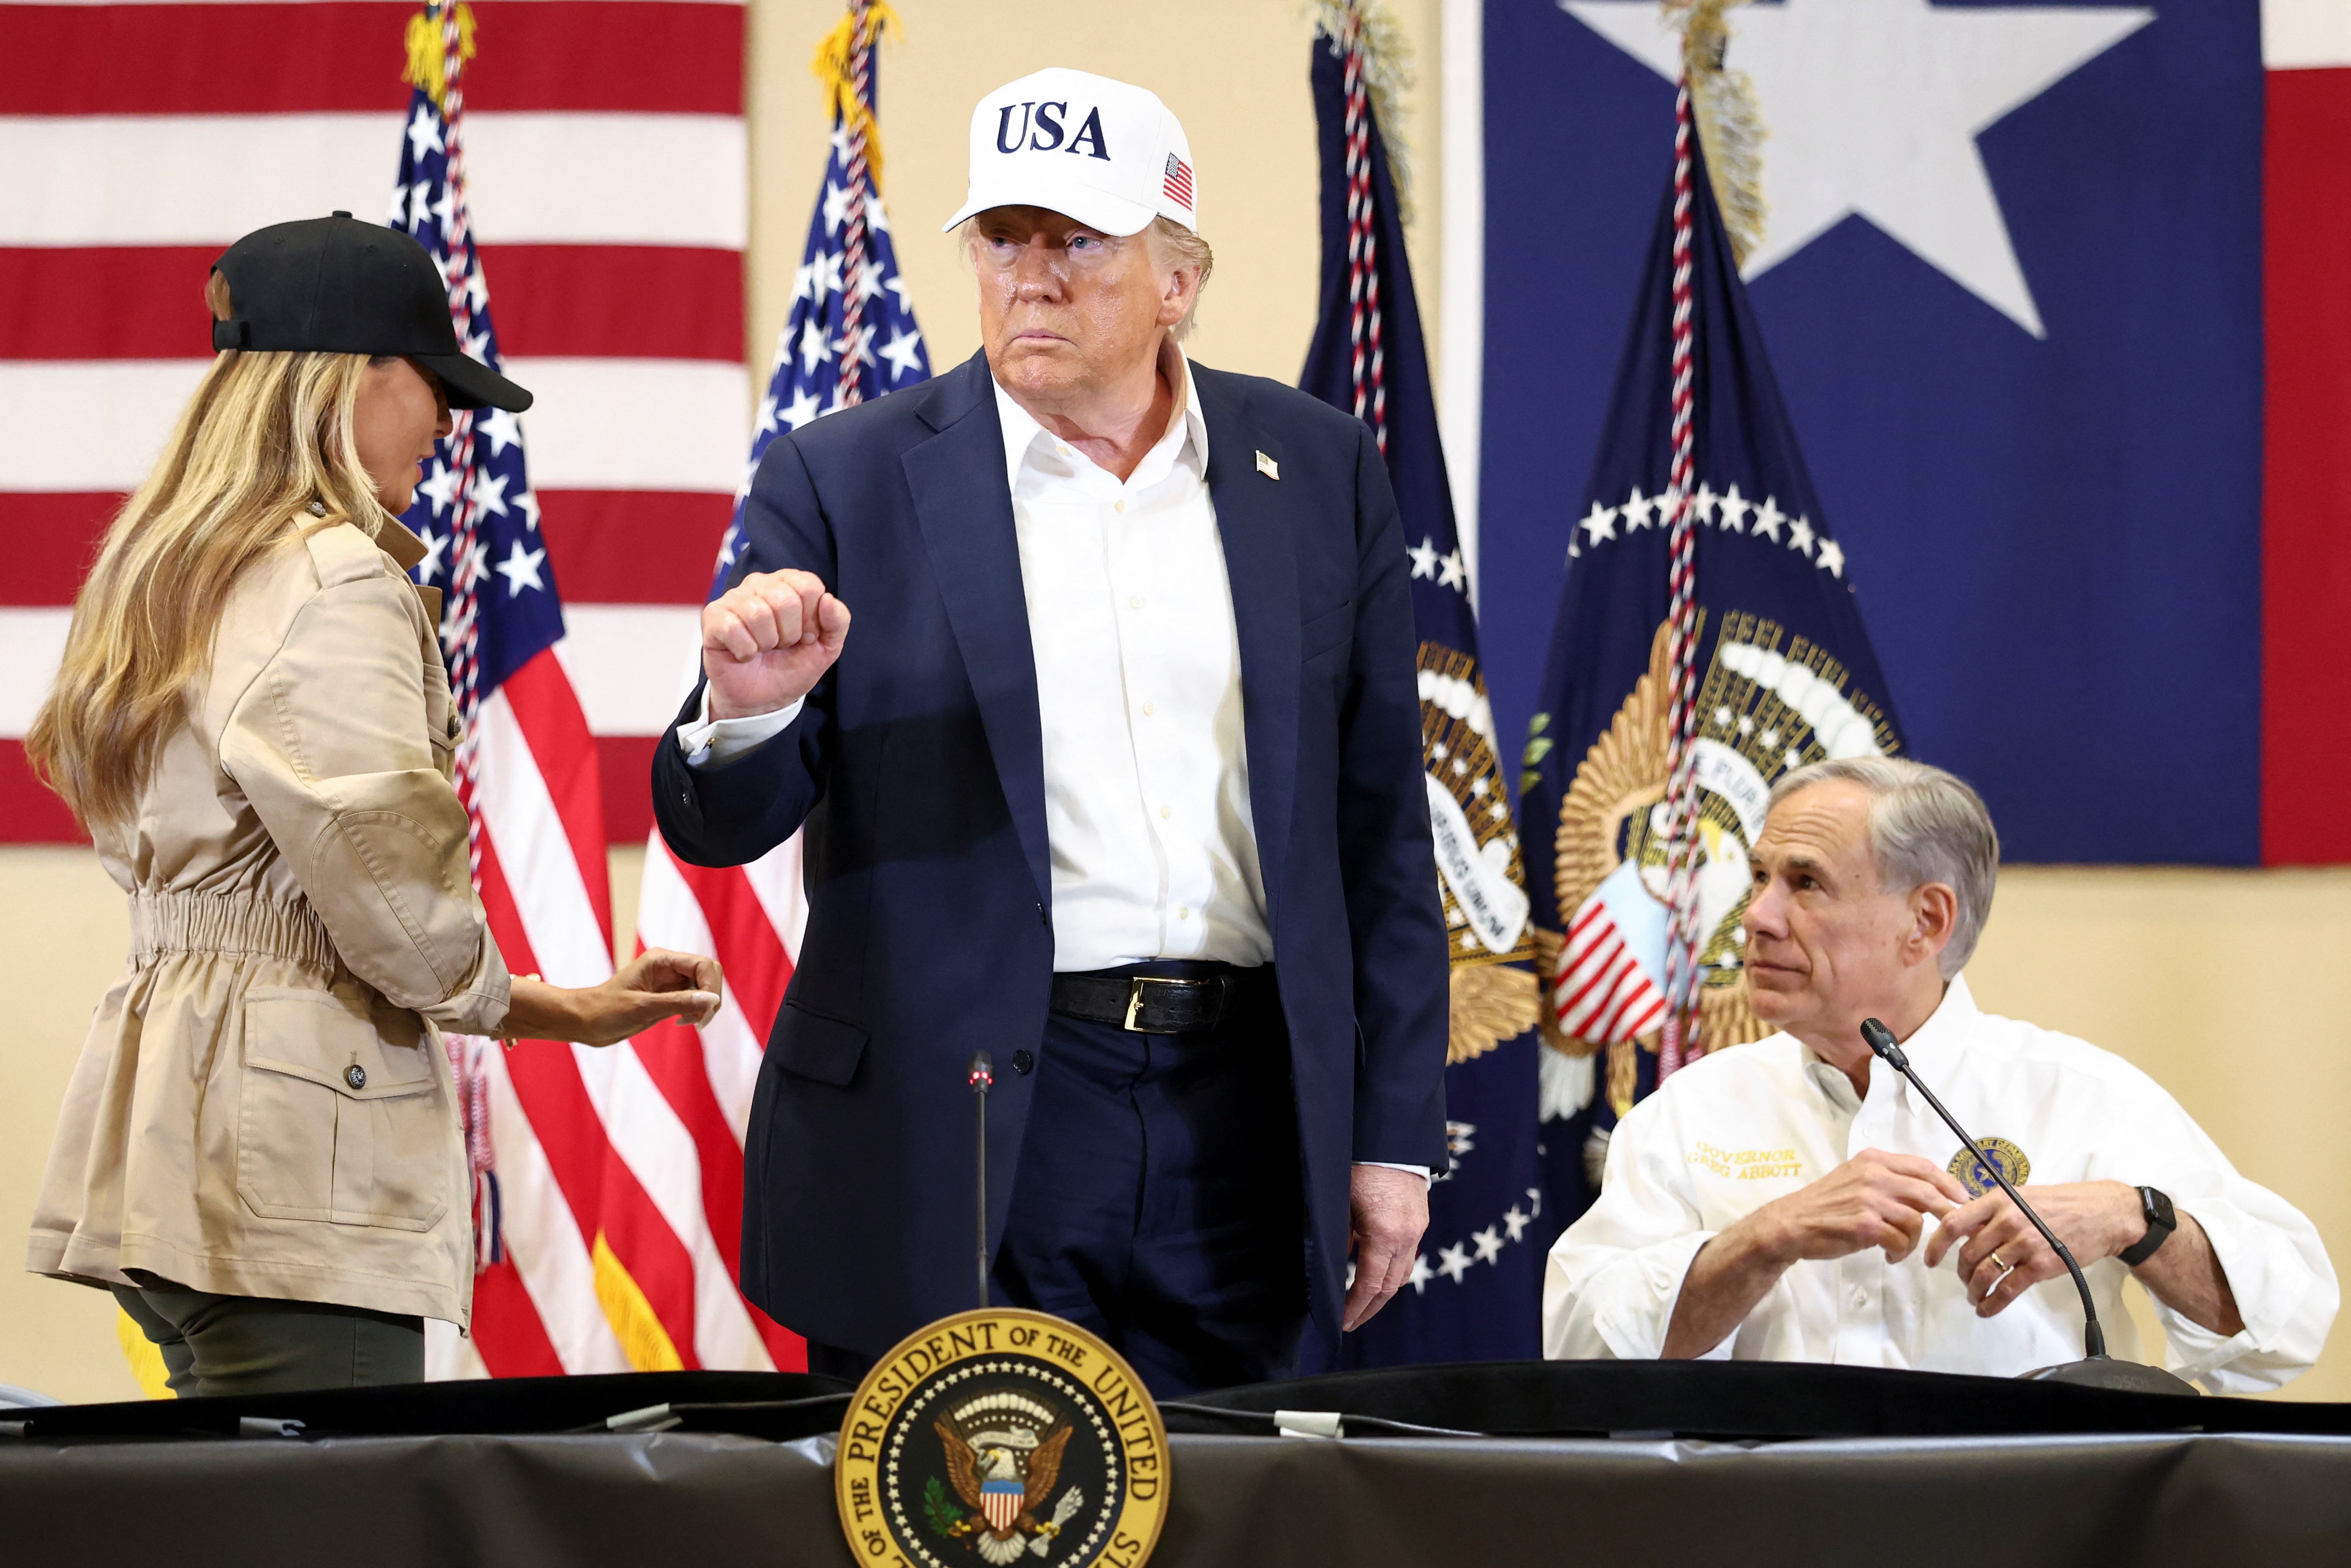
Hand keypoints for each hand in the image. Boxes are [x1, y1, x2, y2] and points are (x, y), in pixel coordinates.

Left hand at [504, 949, 723, 1046]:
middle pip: (708, 974)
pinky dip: (696, 1011)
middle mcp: (668, 967)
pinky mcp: (668, 997)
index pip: (703, 965)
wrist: (584, 1022)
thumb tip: (712, 1000)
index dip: (711, 987)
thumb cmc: (605, 1011)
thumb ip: (679, 1002)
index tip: (705, 1013)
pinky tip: (682, 1022)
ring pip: (704, 988)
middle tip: (700, 1022)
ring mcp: (670, 982)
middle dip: (711, 997)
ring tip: (690, 1023)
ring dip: (704, 1007)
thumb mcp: (642, 1007)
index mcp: (661, 960)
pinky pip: (694, 999)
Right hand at [702, 569, 849, 720]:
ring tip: (763, 649)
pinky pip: (733, 627)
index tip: (805, 636)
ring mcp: (733, 598)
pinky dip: (744, 650)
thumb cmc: (791, 667)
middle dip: (789, 634)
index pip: (809, 586)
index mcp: (789, 584)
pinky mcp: (713, 617)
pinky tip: (744, 653)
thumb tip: (828, 599)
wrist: (763, 700)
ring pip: (758, 613)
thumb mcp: (826, 648)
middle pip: (785, 599)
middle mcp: (760, 584)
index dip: (811, 619)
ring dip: (766, 643)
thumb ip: (838, 622)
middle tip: (781, 645)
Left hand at [1342, 1164, 1428, 1331]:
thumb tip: (1337, 1264)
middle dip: (1369, 1308)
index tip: (1342, 1322)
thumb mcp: (1341, 1203)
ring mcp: (1417, 1229)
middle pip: (1390, 1286)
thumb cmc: (1359, 1166)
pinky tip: (1375, 1270)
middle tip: (1350, 1321)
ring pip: (1402, 1273)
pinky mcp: (1420, 1221)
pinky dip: (1392, 1270)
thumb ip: (1340, 1237)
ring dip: (1383, 1291)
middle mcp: (1406, 1236)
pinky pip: (1408, 1256)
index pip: (1370, 1284)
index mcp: (1383, 1233)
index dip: (1355, 1307)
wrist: (1391, 1138)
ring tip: (1362, 1302)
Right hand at [1750, 1148, 1968, 1267]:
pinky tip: (1889, 1255)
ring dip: (1914, 1241)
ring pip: (1916, 1221)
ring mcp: (1869, 1200)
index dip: (1948, 1182)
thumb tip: (1927, 1194)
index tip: (1962, 1197)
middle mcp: (1873, 1175)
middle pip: (1927, 1192)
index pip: (1922, 1166)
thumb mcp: (1855, 1179)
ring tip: (1900, 1249)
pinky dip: (1900, 1252)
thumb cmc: (1825, 1204)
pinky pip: (1900, 1240)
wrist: (1793, 1223)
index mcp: (1872, 1160)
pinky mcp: (1865, 1225)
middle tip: (1952, 1227)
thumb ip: (1888, 1181)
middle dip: (1946, 1212)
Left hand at [1924, 1179, 2140, 1316]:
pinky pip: (2008, 1289)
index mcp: (1997, 1200)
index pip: (1954, 1222)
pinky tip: (1987, 1309)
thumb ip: (1992, 1210)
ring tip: (1974, 1297)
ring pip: (1985, 1273)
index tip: (1929, 1258)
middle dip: (1960, 1272)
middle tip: (1962, 1280)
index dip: (1936, 1244)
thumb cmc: (2060, 1203)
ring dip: (1974, 1290)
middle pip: (1968, 1253)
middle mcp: (2007, 1221)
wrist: (2101, 1214)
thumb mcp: (2020, 1195)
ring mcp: (2024, 1243)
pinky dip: (1993, 1303)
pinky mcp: (2041, 1265)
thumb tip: (1964, 1227)